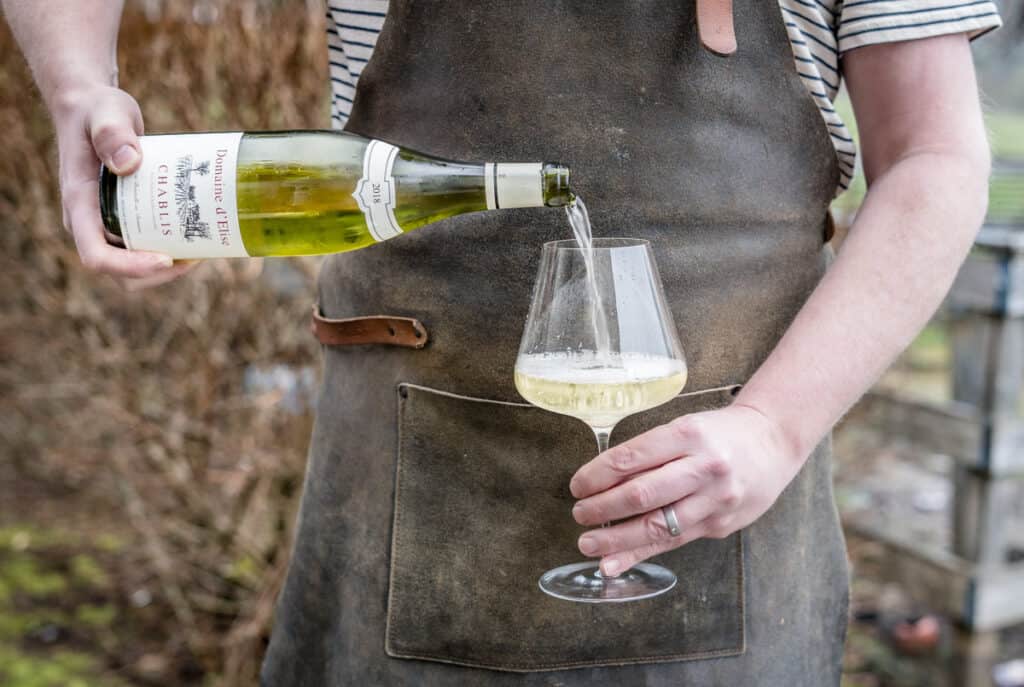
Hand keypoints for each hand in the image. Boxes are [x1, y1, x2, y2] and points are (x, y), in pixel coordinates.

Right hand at [53, 85, 196, 289]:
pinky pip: (144, 247)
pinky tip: (197, 237)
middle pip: (119, 272)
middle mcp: (89, 222)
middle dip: (159, 273)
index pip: (96, 255)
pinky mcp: (123, 219)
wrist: (93, 110)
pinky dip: (170, 250)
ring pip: (134, 265)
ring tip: (202, 250)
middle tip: (198, 256)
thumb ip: (112, 132)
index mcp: (79, 205)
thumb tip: (129, 163)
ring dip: (168, 267)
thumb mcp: (105, 113)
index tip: (167, 260)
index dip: (130, 267)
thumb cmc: (97, 111)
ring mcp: (105, 224)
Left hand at [569, 403, 804, 576]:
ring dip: (616, 539)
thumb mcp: (685, 428)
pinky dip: (639, 555)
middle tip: (578, 514)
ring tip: (587, 543)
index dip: (598, 474)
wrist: (773, 442)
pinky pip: (673, 543)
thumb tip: (602, 481)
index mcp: (689, 435)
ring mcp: (715, 500)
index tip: (577, 485)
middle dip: (602, 508)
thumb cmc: (719, 434)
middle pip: (643, 494)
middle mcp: (704, 468)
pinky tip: (614, 563)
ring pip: (657, 525)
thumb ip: (650, 454)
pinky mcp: (719, 525)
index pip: (633, 457)